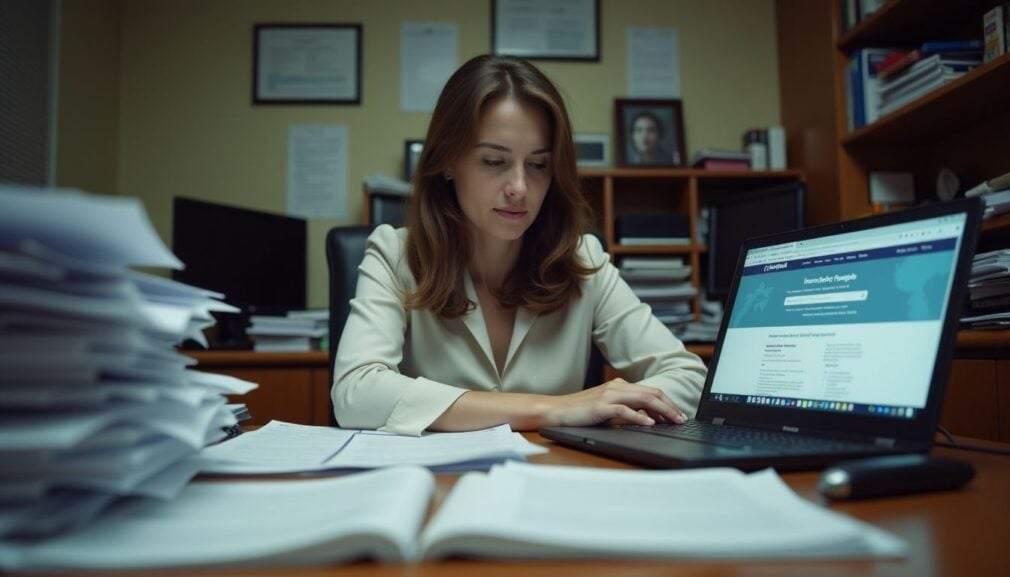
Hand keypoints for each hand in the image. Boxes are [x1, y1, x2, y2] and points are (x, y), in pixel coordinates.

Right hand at [543, 378, 686, 427]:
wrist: (556, 410)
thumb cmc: (580, 412)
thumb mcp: (607, 409)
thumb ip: (626, 410)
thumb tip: (648, 419)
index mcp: (620, 386)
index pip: (651, 392)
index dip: (668, 403)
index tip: (679, 415)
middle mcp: (617, 387)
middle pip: (652, 393)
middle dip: (670, 406)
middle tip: (682, 419)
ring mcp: (609, 395)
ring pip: (643, 399)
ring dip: (662, 410)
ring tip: (673, 421)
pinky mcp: (601, 406)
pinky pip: (625, 410)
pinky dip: (639, 417)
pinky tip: (650, 424)